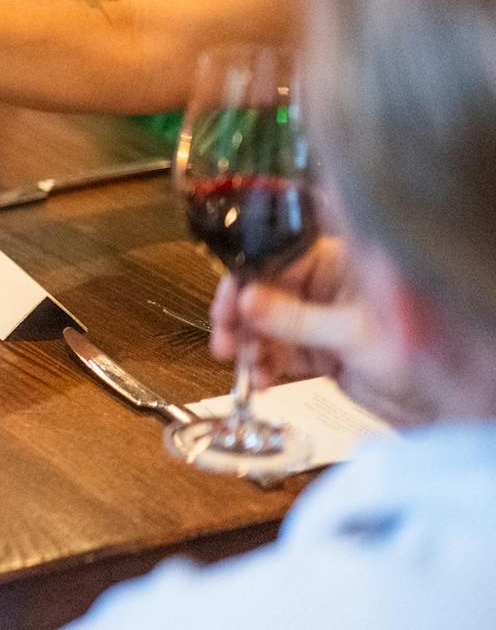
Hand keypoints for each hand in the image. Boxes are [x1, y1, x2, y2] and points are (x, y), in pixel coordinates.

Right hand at [211, 237, 424, 425]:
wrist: (442, 406)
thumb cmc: (424, 357)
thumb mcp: (352, 335)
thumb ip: (296, 320)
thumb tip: (249, 302)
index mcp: (339, 266)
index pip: (278, 260)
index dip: (248, 278)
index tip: (229, 301)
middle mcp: (326, 289)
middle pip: (265, 292)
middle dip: (241, 315)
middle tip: (225, 335)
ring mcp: (320, 320)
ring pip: (266, 325)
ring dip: (249, 345)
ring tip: (243, 364)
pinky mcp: (318, 352)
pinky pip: (278, 353)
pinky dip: (264, 365)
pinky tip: (260, 378)